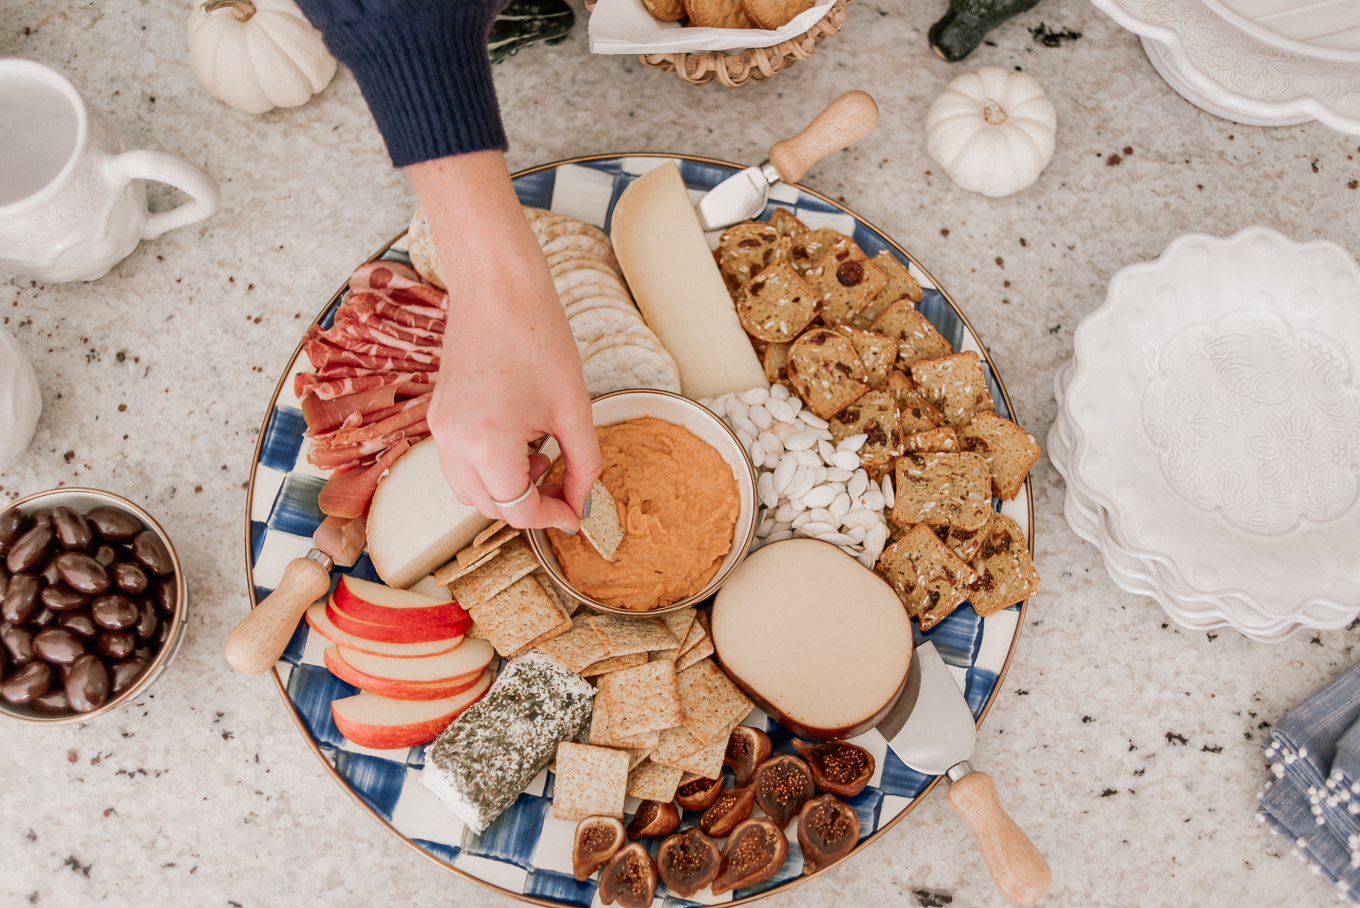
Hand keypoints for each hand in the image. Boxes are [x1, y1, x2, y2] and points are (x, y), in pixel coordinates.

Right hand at [408, 151, 600, 530]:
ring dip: (507, 490)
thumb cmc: (538, 336)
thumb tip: (581, 502)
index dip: (553, 517)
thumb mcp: (575, 409)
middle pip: (491, 507)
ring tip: (541, 455)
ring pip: (470, 491)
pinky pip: (459, 464)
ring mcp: (441, 430)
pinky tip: (519, 440)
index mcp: (488, 445)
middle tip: (566, 487)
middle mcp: (454, 443)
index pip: (518, 511)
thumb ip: (583, 465)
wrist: (497, 287)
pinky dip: (489, 469)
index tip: (576, 515)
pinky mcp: (439, 415)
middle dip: (530, 506)